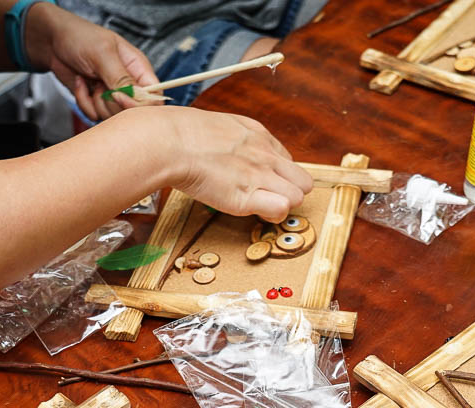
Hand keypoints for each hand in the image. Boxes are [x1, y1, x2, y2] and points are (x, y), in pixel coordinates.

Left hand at [24, 4, 158, 119]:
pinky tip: (80, 83)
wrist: (52, 42)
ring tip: (89, 80)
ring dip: (96, 102)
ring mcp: (113, 94)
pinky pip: (95, 115)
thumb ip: (120, 77)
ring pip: (113, 117)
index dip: (140, 104)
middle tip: (99, 84)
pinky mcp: (98, 101)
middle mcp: (129, 84)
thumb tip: (136, 96)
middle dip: (111, 102)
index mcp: (138, 68)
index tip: (119, 97)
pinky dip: (84, 101)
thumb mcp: (102, 53)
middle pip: (133, 112)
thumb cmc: (79, 37)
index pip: (154, 96)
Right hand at [127, 106, 311, 221]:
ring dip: (281, 205)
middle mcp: (266, 154)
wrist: (171, 141)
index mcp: (259, 135)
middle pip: (303, 181)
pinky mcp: (247, 196)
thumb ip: (237, 138)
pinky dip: (272, 214)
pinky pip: (281, 208)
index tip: (262, 183)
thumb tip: (234, 151)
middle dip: (290, 192)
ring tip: (257, 205)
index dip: (279, 177)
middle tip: (267, 198)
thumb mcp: (221, 125)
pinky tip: (253, 210)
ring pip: (297, 197)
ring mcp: (259, 175)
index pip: (289, 162)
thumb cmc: (184, 134)